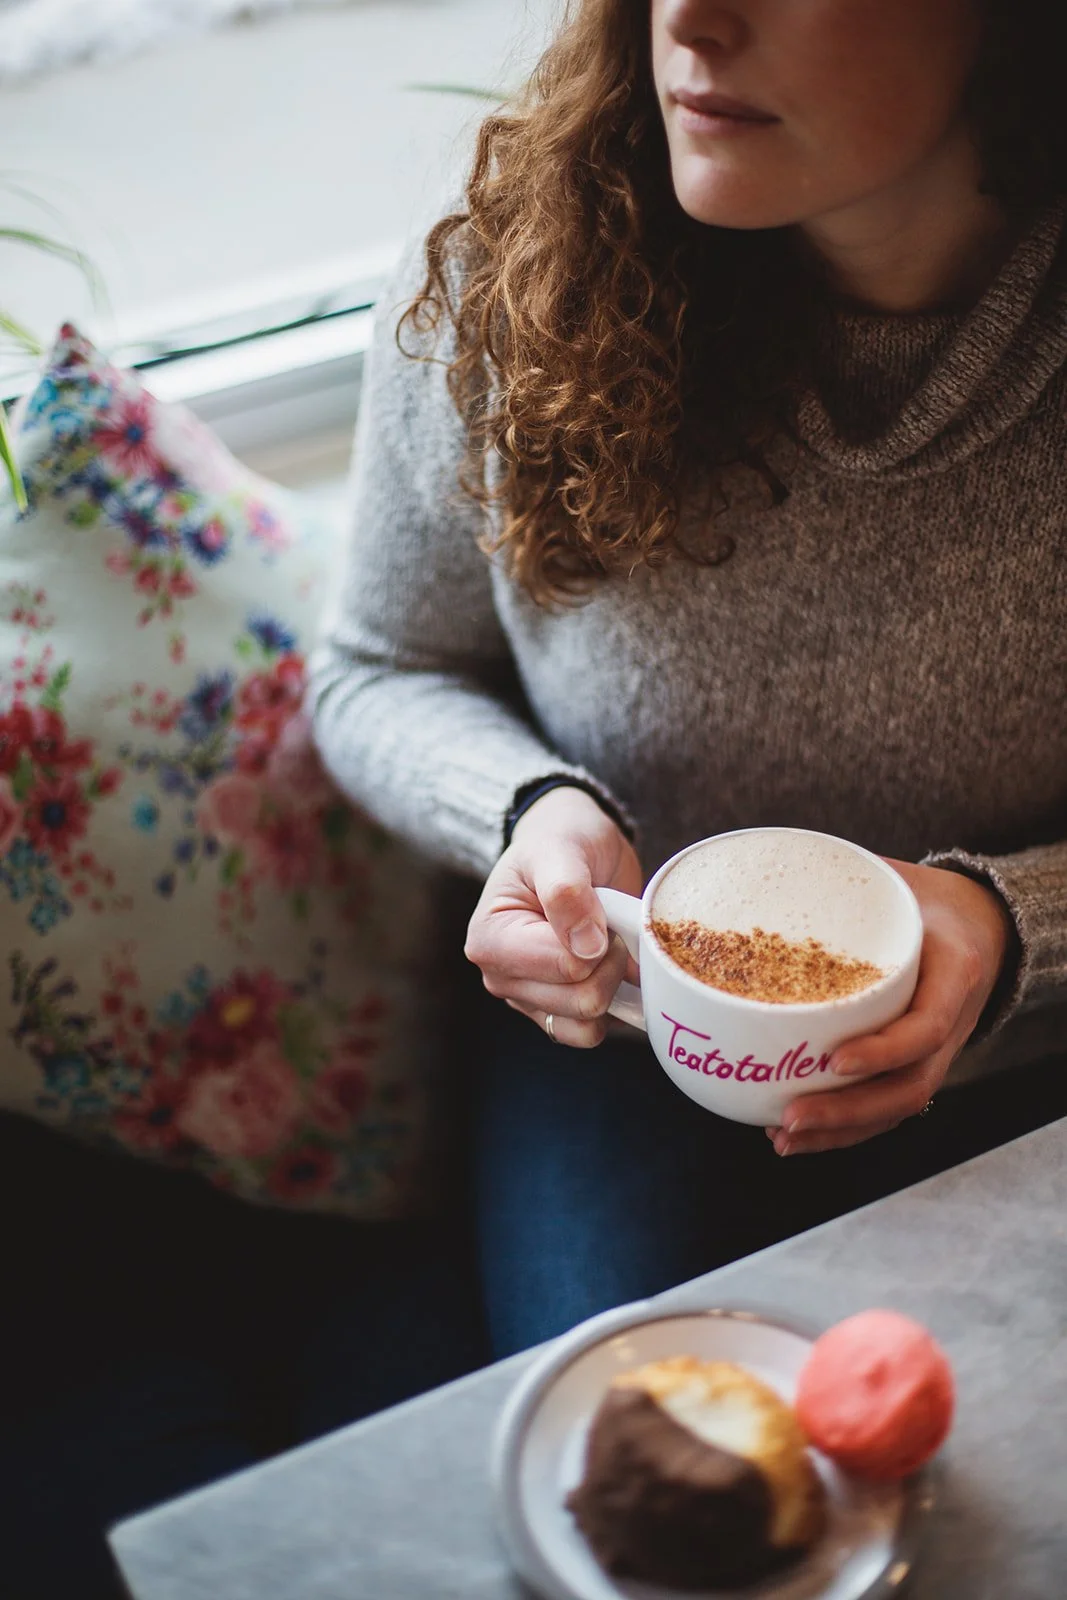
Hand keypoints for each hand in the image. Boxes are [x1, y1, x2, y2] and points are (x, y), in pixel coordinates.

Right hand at [464, 786, 642, 1046]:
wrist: (571, 848)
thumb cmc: (559, 843)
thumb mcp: (560, 850)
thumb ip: (567, 891)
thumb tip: (587, 948)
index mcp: (491, 939)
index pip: (567, 966)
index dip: (601, 941)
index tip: (600, 909)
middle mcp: (501, 977)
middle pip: (581, 1001)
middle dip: (610, 962)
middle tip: (606, 924)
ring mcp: (526, 1000)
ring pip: (588, 1025)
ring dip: (613, 985)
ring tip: (606, 944)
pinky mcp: (552, 1013)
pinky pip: (590, 1034)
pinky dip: (613, 1008)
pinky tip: (612, 971)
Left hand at [769, 859, 1015, 1155]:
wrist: (976, 921)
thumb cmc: (923, 899)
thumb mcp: (895, 880)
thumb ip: (840, 879)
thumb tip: (754, 865)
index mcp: (953, 970)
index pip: (926, 1025)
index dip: (884, 1049)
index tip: (836, 1059)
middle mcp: (952, 1021)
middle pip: (910, 1086)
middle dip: (849, 1111)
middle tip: (789, 1115)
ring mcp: (938, 1050)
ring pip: (897, 1106)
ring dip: (840, 1130)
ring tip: (783, 1136)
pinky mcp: (917, 1065)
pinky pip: (886, 1107)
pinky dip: (844, 1128)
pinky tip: (794, 1135)